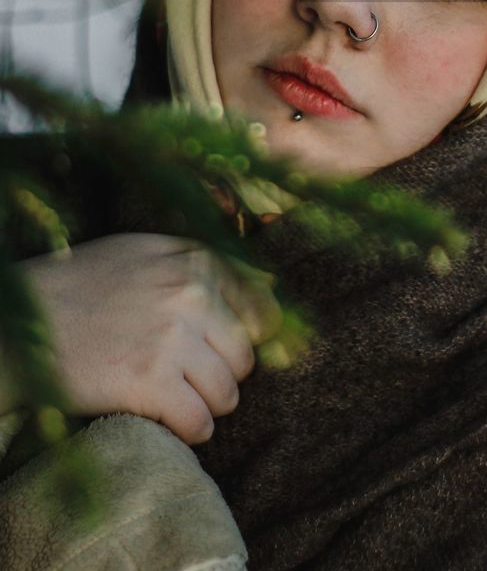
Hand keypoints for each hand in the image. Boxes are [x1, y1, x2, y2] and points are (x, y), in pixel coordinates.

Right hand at [18, 233, 279, 443]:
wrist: (24, 322)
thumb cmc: (82, 285)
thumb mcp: (145, 253)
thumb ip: (199, 265)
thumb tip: (264, 286)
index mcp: (195, 260)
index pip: (262, 310)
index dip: (249, 338)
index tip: (226, 353)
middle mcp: (192, 293)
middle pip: (245, 356)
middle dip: (222, 374)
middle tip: (191, 379)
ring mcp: (173, 338)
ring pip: (228, 392)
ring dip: (207, 405)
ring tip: (180, 400)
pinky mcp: (150, 382)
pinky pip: (199, 422)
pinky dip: (189, 430)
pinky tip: (169, 421)